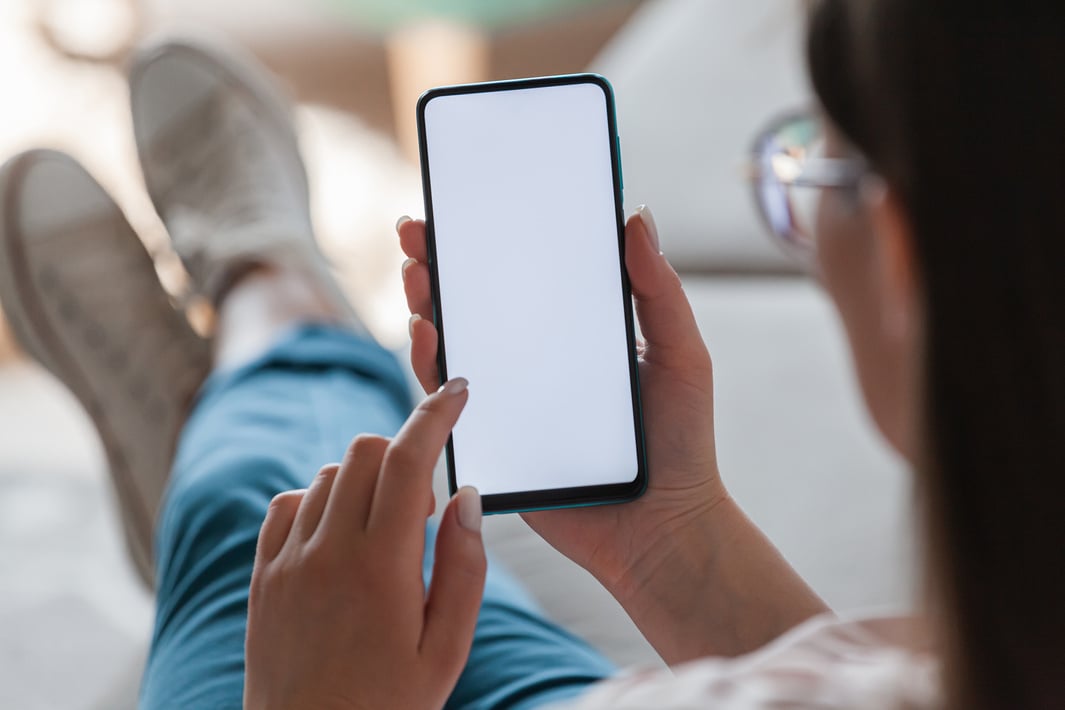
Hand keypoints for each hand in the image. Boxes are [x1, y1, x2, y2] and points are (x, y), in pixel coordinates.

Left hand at [244, 380, 484, 709]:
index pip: (409, 460)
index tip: (456, 391)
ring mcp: (287, 562)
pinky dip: (319, 502)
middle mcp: (326, 554)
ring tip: (383, 537)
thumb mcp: (448, 648)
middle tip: (420, 511)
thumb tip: (464, 495)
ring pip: (327, 474)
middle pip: (364, 451)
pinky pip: (287, 505)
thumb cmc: (388, 705)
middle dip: (402, 454)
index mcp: (381, 568)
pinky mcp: (263, 576)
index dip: (436, 415)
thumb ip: (464, 567)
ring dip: (363, 482)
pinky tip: (340, 542)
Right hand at [396, 208, 727, 598]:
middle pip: (477, 305)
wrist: (664, 529)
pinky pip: (452, 401)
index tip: (464, 206)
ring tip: (417, 275)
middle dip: (440, 265)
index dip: (491, 241)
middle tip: (418, 232)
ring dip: (426, 307)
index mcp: (574, 334)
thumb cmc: (681, 443)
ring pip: (454, 347)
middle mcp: (534, 362)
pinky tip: (427, 335)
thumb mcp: (681, 356)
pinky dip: (432, 366)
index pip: (523, 277)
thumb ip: (660, 292)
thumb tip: (638, 215)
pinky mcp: (494, 441)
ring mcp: (510, 401)